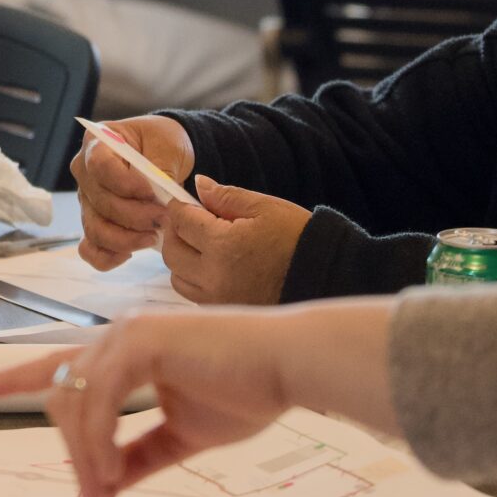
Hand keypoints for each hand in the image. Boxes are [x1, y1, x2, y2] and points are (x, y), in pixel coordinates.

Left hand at [0, 299, 399, 496]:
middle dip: (73, 451)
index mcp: (126, 348)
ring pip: (75, 401)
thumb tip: (108, 484)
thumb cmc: (248, 389)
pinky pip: (99, 402)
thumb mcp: (182, 434)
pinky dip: (99, 442)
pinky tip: (112, 472)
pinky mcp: (139, 341)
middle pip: (63, 396)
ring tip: (102, 492)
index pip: (61, 361)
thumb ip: (141, 453)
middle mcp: (118, 335)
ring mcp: (126, 333)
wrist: (289, 367)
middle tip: (94, 495)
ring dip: (84, 455)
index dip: (17, 374)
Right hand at [71, 115, 193, 267]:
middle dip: (136, 215)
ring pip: (96, 229)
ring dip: (127, 238)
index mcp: (96, 143)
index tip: (152, 191)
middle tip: (166, 218)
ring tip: (155, 235)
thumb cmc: (162, 142)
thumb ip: (162, 167)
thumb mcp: (168, 144)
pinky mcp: (94, 224)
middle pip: (101, 202)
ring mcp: (87, 201)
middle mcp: (84, 174)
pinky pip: (89, 248)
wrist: (163, 155)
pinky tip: (130, 254)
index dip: (125, 183)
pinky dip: (107, 257)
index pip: (100, 166)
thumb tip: (161, 195)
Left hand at [159, 177, 308, 304]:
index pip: (180, 222)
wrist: (326, 277)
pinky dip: (194, 279)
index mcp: (223, 245)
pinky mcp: (226, 311)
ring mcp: (218, 299)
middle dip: (175, 232)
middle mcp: (213, 276)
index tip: (184, 201)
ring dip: (181, 258)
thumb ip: (227, 196)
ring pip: (177, 277)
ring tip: (202, 245)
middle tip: (190, 221)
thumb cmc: (297, 239)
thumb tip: (199, 185)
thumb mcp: (266, 208)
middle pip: (171, 251)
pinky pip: (194, 295)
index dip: (179, 207)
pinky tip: (213, 266)